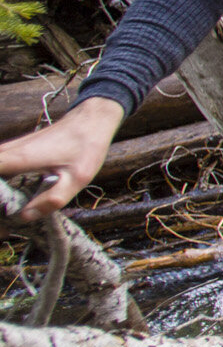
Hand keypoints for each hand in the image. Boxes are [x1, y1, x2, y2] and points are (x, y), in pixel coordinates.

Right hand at [0, 97, 124, 223]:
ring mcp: (8, 150)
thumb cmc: (85, 147)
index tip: (1, 217)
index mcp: (18, 159)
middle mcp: (7, 152)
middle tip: (3, 224)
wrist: (89, 121)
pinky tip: (9, 201)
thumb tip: (25, 217)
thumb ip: (52, 199)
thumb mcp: (77, 178)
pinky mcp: (12, 152)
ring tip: (5, 219)